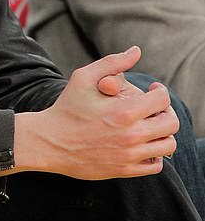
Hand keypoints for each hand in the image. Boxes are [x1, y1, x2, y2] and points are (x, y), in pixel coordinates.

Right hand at [7, 46, 177, 179]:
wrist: (49, 142)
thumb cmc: (66, 107)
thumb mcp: (84, 78)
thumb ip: (113, 62)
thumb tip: (136, 51)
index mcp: (124, 111)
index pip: (162, 100)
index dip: (160, 91)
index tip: (153, 89)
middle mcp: (131, 135)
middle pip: (170, 123)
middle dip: (166, 111)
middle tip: (154, 108)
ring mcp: (129, 155)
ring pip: (167, 145)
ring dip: (161, 133)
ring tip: (148, 125)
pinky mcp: (125, 170)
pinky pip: (155, 165)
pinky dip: (154, 154)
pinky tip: (141, 144)